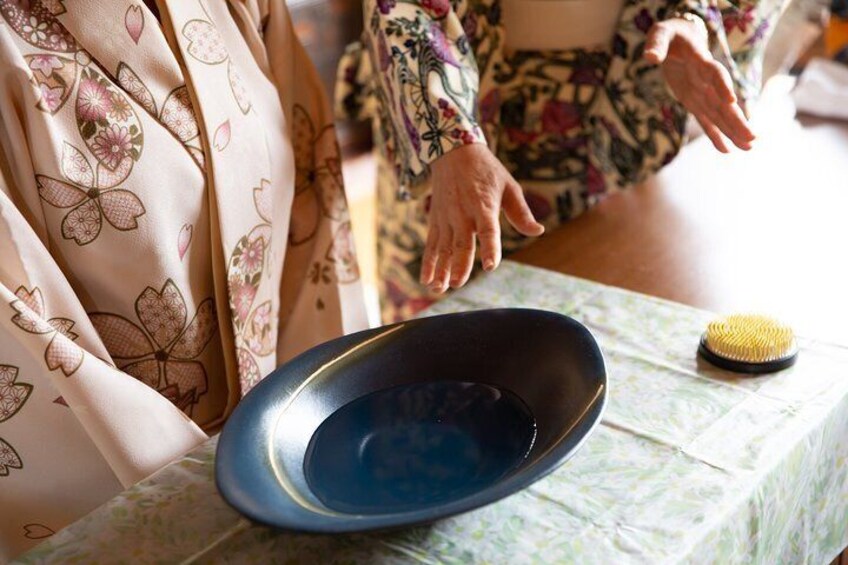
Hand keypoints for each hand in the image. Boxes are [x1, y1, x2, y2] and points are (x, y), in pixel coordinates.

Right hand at [421, 143, 544, 292]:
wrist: (453, 151)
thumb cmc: (486, 171)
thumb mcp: (509, 187)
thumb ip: (521, 213)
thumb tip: (538, 231)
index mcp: (484, 205)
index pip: (488, 230)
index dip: (490, 248)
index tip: (491, 265)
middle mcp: (463, 213)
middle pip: (461, 243)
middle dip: (459, 265)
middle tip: (458, 284)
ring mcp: (447, 218)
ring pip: (443, 248)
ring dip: (440, 269)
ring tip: (439, 289)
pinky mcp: (436, 220)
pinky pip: (431, 245)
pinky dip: (428, 262)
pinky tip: (426, 280)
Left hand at [644, 16, 754, 152]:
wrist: (678, 38)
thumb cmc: (669, 35)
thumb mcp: (660, 34)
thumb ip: (656, 45)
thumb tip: (650, 57)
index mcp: (700, 59)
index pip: (714, 73)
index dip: (722, 85)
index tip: (731, 101)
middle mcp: (706, 79)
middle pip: (723, 101)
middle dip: (736, 119)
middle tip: (752, 137)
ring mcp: (702, 92)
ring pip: (719, 114)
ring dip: (733, 131)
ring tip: (750, 148)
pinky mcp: (694, 101)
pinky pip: (705, 120)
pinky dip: (715, 135)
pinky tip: (728, 150)